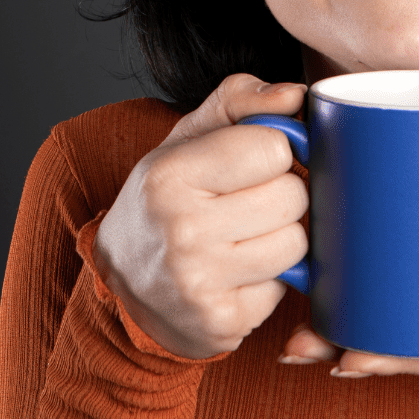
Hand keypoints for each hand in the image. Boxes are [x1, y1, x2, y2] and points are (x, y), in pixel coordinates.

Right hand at [93, 74, 308, 358]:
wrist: (121, 281)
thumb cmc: (167, 196)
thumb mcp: (189, 136)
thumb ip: (242, 99)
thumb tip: (297, 95)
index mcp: (170, 174)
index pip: (275, 148)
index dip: (272, 151)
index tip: (251, 162)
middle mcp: (181, 230)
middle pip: (293, 197)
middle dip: (281, 194)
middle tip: (246, 202)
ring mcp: (200, 283)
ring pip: (297, 243)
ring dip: (280, 237)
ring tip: (242, 236)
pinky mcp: (222, 322)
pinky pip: (285, 287)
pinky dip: (269, 279)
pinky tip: (236, 273)